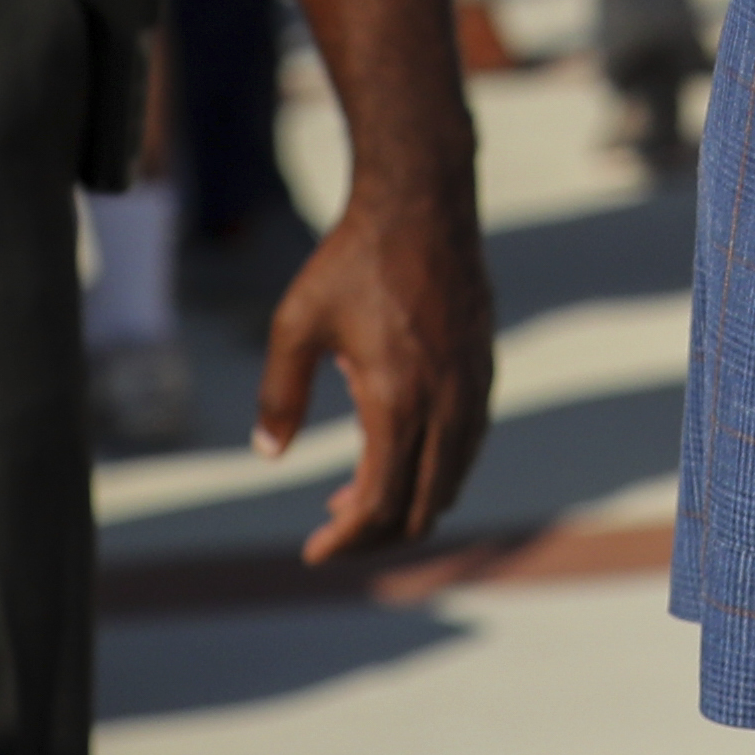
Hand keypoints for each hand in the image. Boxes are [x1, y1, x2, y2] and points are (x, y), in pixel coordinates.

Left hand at [255, 144, 495, 562]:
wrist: (422, 204)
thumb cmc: (353, 260)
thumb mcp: (296, 324)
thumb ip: (279, 394)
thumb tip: (270, 452)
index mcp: (397, 398)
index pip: (381, 503)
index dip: (347, 540)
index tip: (314, 551)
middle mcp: (445, 403)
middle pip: (421, 508)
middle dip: (375, 535)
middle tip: (332, 529)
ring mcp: (472, 389)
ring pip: (451, 481)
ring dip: (406, 503)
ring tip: (355, 492)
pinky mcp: (484, 372)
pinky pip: (467, 447)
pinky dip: (433, 471)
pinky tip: (396, 451)